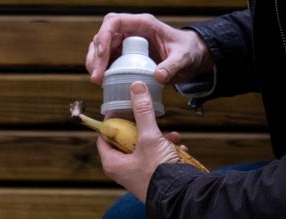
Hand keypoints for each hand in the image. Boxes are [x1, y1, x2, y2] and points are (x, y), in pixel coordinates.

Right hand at [86, 13, 212, 85]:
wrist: (192, 57)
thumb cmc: (188, 51)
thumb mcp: (183, 58)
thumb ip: (173, 66)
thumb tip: (158, 76)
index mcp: (143, 24)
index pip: (115, 22)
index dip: (104, 36)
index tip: (102, 56)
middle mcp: (131, 31)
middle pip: (103, 36)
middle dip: (96, 54)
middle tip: (96, 76)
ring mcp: (127, 43)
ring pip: (102, 47)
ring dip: (96, 62)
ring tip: (97, 80)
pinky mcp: (126, 55)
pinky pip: (109, 59)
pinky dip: (103, 69)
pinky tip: (103, 82)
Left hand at [97, 81, 181, 200]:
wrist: (181, 197)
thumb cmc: (158, 172)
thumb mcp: (149, 137)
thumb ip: (143, 112)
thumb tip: (136, 88)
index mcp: (113, 163)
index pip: (104, 136)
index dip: (113, 120)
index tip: (123, 107)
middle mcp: (124, 170)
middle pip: (126, 140)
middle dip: (141, 127)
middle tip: (148, 117)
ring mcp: (139, 174)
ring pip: (145, 147)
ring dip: (159, 138)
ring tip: (171, 134)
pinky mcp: (154, 176)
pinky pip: (158, 157)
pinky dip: (168, 150)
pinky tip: (179, 147)